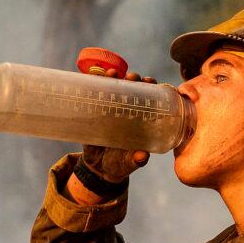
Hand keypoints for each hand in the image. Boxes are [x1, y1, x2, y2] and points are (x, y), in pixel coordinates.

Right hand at [79, 69, 155, 183]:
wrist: (98, 169)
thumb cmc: (119, 165)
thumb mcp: (128, 164)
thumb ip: (136, 161)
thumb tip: (142, 156)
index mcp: (141, 120)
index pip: (149, 98)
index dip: (151, 87)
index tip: (149, 81)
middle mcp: (128, 111)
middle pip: (133, 89)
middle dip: (134, 79)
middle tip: (132, 77)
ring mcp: (111, 110)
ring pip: (114, 88)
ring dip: (114, 77)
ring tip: (112, 74)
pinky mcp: (95, 112)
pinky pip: (95, 95)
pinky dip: (94, 83)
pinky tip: (92, 75)